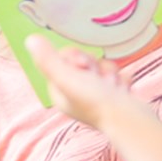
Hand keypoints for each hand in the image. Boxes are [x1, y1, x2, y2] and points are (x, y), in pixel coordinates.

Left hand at [25, 36, 141, 128]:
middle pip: (83, 61)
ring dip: (109, 72)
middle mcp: (76, 96)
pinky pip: (118, 75)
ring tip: (111, 87)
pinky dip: (121, 80)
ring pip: (102, 66)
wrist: (130, 121)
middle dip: (94, 65)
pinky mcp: (115, 96)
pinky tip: (120, 90)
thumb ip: (48, 59)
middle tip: (97, 78)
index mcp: (61, 93)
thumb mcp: (66, 78)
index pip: (63, 60)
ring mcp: (97, 96)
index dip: (74, 58)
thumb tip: (31, 40)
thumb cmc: (97, 102)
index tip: (81, 66)